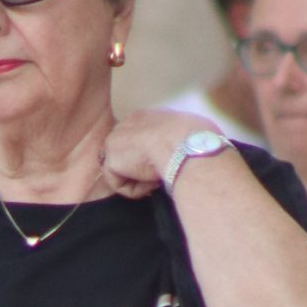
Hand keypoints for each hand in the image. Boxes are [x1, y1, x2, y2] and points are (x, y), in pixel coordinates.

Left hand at [101, 110, 223, 201]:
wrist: (185, 145)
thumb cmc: (196, 139)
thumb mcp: (188, 132)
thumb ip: (176, 139)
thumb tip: (185, 152)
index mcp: (146, 116)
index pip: (138, 140)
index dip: (148, 157)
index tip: (164, 165)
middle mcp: (127, 124)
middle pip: (125, 156)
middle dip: (138, 170)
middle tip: (158, 176)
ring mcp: (115, 141)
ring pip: (124, 172)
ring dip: (140, 180)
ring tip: (157, 177)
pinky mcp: (110, 160)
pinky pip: (120, 186)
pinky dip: (136, 190)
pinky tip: (150, 182)